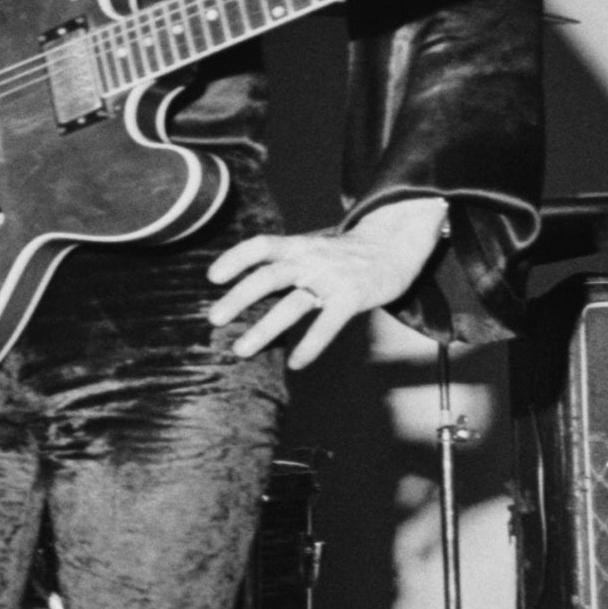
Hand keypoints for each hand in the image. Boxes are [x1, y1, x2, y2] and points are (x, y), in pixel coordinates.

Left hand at [209, 199, 448, 366]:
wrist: (395, 244)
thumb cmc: (343, 254)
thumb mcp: (310, 248)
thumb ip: (282, 263)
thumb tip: (242, 287)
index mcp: (298, 246)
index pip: (261, 245)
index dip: (236, 258)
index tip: (212, 277)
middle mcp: (312, 260)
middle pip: (270, 276)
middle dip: (239, 297)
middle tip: (214, 319)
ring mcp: (332, 279)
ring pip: (293, 305)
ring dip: (264, 329)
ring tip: (240, 351)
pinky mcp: (353, 298)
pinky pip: (328, 324)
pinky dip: (311, 345)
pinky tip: (295, 363)